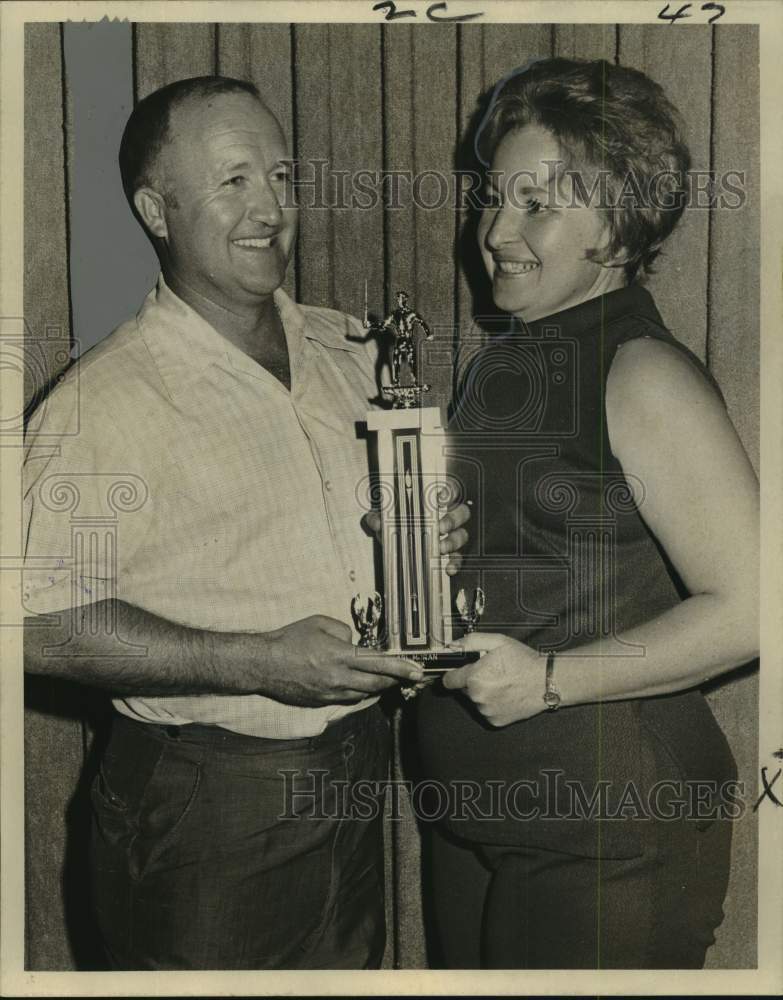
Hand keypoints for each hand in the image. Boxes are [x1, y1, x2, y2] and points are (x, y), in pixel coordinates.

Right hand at [262, 614, 422, 706]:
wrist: (263, 664)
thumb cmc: (289, 640)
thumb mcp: (319, 622)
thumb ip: (343, 630)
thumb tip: (354, 642)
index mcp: (339, 655)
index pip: (378, 663)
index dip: (401, 668)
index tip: (417, 670)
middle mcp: (338, 678)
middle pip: (377, 684)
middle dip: (396, 680)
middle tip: (409, 676)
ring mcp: (330, 693)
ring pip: (364, 694)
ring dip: (378, 687)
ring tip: (387, 679)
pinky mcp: (321, 702)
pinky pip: (348, 699)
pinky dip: (359, 692)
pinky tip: (361, 685)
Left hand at [362, 501, 470, 575]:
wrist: (395, 541)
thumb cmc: (397, 523)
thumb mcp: (386, 518)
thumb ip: (378, 518)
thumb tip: (375, 521)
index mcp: (434, 502)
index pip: (449, 491)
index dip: (449, 493)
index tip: (441, 497)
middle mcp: (447, 516)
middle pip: (461, 513)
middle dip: (452, 520)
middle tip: (440, 527)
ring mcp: (451, 534)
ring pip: (461, 535)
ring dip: (452, 542)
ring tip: (441, 548)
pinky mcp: (451, 553)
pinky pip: (458, 557)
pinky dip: (455, 563)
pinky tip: (448, 567)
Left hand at [443, 632, 546, 726]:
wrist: (546, 681)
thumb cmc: (524, 661)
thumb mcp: (498, 642)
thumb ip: (471, 642)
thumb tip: (454, 645)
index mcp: (475, 677)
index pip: (448, 680)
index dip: (453, 674)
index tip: (459, 672)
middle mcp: (478, 697)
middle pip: (464, 689)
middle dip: (473, 681)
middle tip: (492, 673)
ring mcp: (486, 711)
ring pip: (476, 700)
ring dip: (484, 693)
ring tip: (502, 683)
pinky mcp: (496, 721)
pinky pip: (487, 711)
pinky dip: (493, 704)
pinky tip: (506, 694)